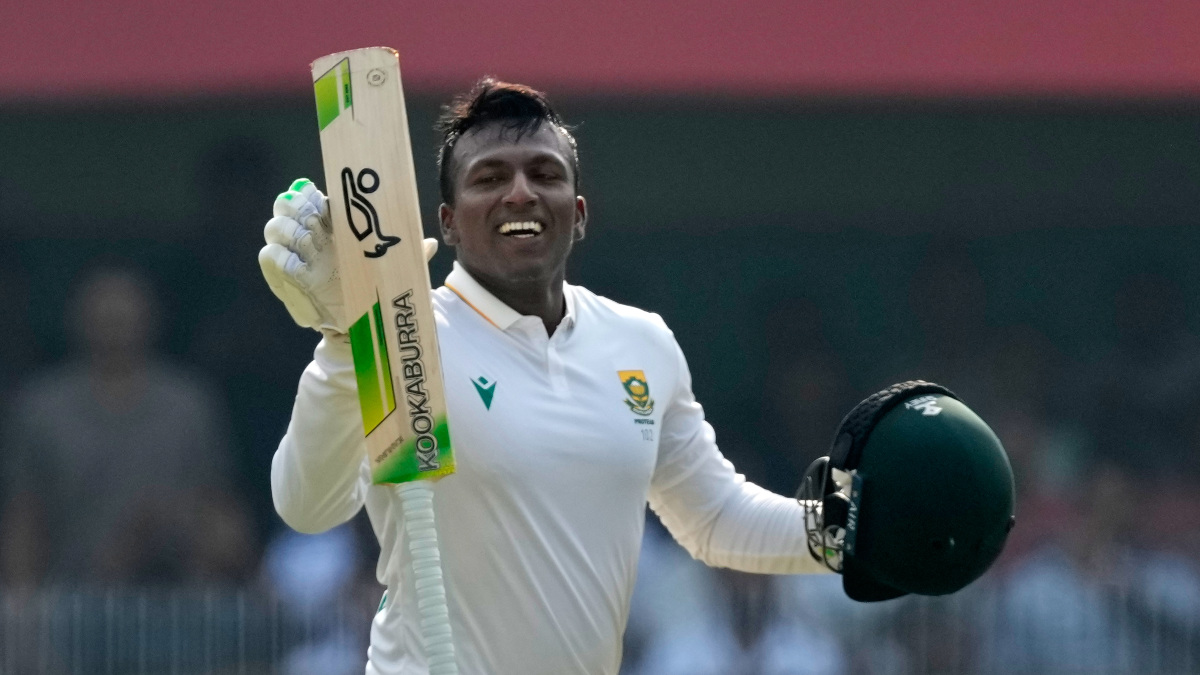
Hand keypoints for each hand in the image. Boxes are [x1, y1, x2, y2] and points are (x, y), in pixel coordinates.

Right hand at [258, 178, 439, 334]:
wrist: (362, 318)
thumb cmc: (377, 284)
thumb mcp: (394, 267)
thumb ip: (409, 253)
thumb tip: (430, 243)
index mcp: (334, 224)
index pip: (311, 195)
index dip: (309, 192)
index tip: (320, 196)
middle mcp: (312, 235)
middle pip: (287, 205)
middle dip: (294, 207)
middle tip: (311, 218)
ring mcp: (296, 254)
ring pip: (276, 228)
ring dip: (287, 230)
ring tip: (307, 242)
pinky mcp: (286, 276)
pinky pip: (269, 256)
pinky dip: (279, 256)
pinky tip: (296, 263)